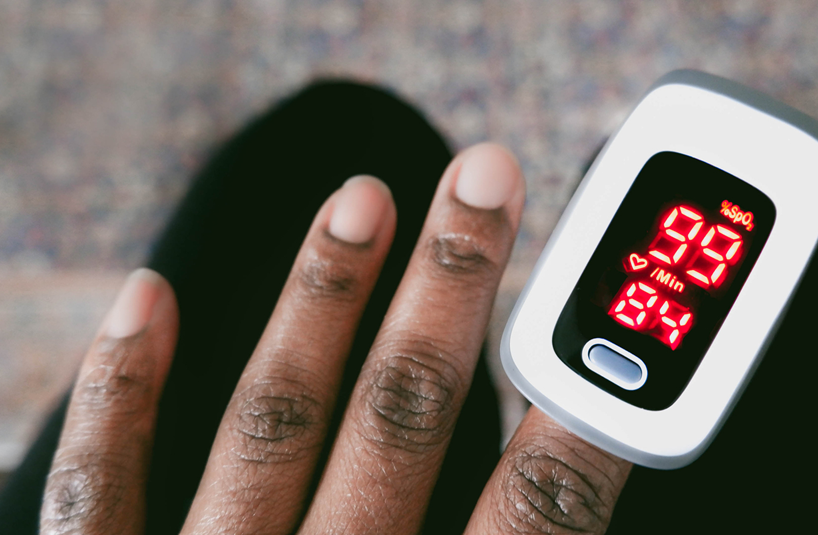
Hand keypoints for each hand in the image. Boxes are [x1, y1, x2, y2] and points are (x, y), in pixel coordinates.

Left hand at [40, 143, 631, 534]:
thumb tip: (569, 509)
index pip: (532, 516)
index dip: (586, 419)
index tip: (618, 332)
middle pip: (402, 423)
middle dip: (453, 290)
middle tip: (485, 181)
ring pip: (270, 421)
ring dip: (322, 299)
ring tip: (362, 198)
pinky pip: (95, 490)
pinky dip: (120, 391)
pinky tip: (148, 296)